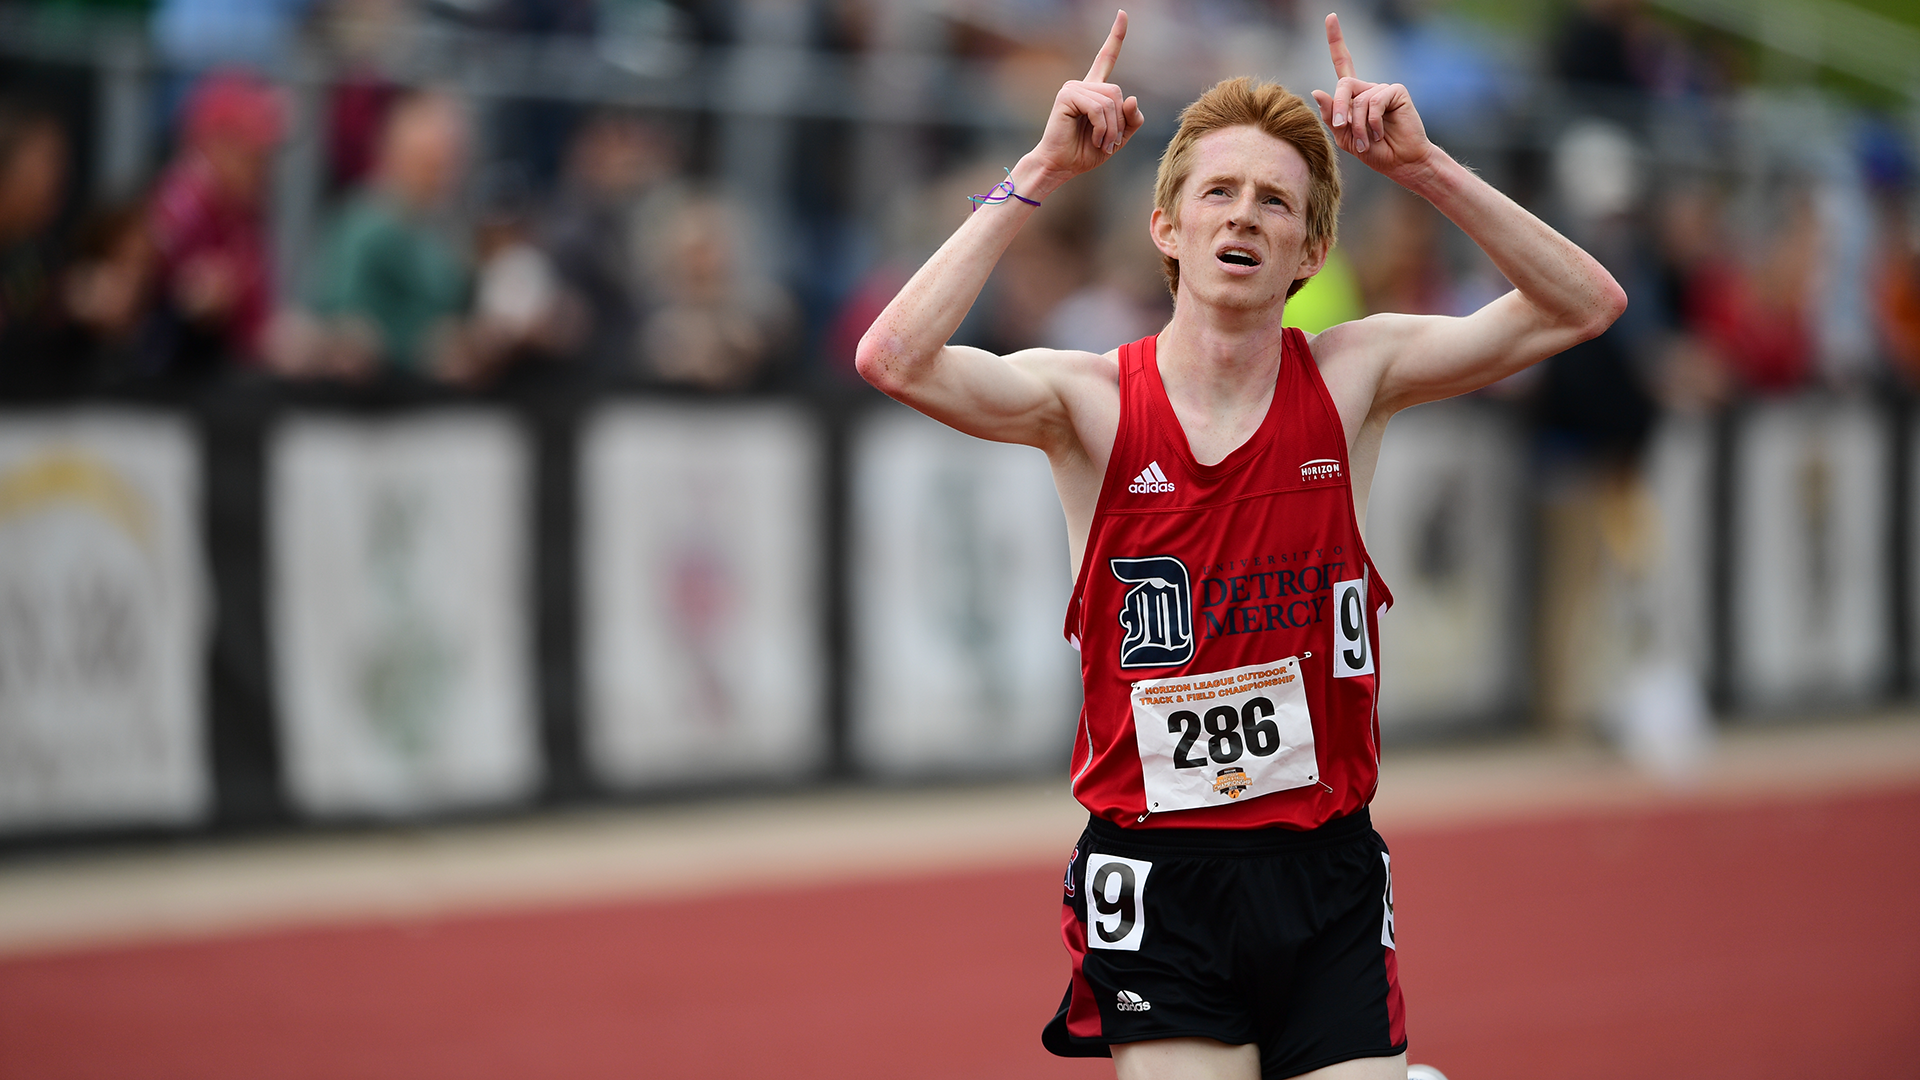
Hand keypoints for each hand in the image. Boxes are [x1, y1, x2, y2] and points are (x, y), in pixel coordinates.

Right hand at [1028, 11, 1146, 184]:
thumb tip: (1133, 98)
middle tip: (1109, 143)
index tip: (1123, 13)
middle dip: (1120, 122)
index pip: (1106, 58)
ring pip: (1110, 102)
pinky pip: (1098, 107)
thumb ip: (1131, 120)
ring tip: (1102, 143)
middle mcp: (1083, 85)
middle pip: (1118, 93)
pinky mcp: (1066, 96)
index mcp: (1094, 90)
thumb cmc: (1086, 152)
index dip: (1116, 37)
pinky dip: (1103, 127)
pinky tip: (1095, 139)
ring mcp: (1073, 88)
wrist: (1061, 166)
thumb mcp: (1118, 137)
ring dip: (1112, 128)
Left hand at [1310, 13, 1431, 177]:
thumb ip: (1332, 117)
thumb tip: (1318, 91)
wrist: (1400, 162)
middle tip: (1344, 129)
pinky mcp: (1396, 91)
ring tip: (1367, 141)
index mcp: (1354, 95)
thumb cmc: (1373, 151)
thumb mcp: (1345, 137)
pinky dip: (1372, 121)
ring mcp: (1383, 88)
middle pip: (1343, 85)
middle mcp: (1368, 87)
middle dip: (1340, 109)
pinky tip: (1379, 132)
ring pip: (1358, 99)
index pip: (1343, 62)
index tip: (1330, 17)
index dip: (1336, 40)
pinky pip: (1374, 101)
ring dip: (1357, 125)